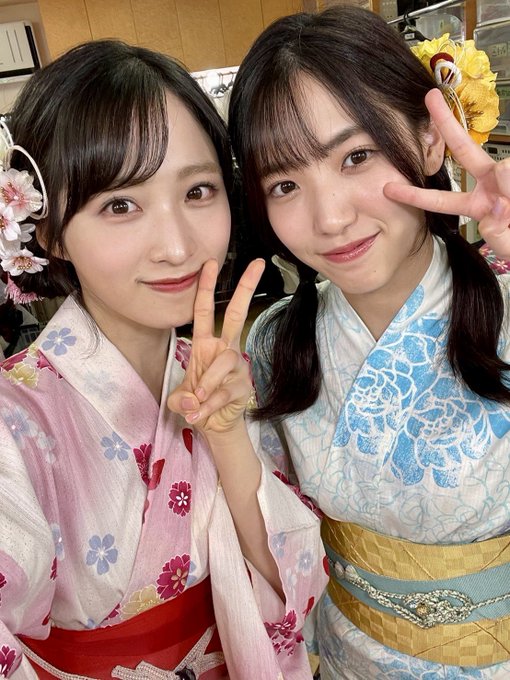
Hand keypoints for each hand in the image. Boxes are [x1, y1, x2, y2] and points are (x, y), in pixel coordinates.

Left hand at [167, 258, 264, 434]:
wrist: (215, 426)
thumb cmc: (198, 403)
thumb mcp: (180, 398)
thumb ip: (180, 399)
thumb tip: (192, 400)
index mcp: (206, 345)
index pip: (204, 311)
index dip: (206, 287)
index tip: (210, 263)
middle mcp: (223, 350)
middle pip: (236, 314)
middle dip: (245, 289)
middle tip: (257, 264)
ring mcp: (236, 366)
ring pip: (223, 363)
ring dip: (207, 383)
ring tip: (195, 402)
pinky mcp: (244, 386)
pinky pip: (224, 391)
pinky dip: (208, 405)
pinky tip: (199, 415)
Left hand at [383, 88, 509, 258]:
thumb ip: (502, 238)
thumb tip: (496, 210)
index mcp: (479, 206)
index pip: (442, 201)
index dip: (415, 196)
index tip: (388, 188)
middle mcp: (493, 185)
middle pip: (465, 150)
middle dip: (446, 124)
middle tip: (429, 97)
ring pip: (505, 170)